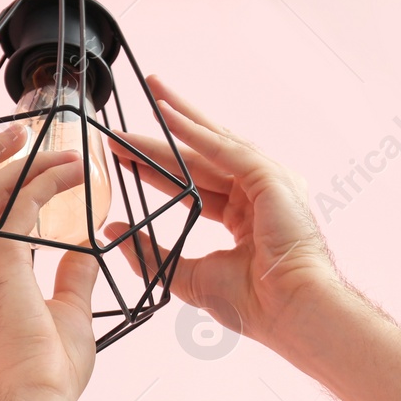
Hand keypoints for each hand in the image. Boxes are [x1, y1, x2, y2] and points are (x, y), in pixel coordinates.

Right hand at [0, 122, 101, 400]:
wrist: (36, 397)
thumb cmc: (46, 372)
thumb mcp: (67, 314)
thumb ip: (72, 276)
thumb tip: (87, 250)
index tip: (16, 163)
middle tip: (20, 135)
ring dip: (15, 158)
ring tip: (46, 142)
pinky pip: (17, 200)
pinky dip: (44, 178)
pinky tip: (72, 171)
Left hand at [101, 76, 345, 352]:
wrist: (288, 310)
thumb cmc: (254, 304)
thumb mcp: (189, 275)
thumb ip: (152, 253)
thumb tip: (112, 233)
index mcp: (247, 219)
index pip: (196, 185)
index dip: (160, 171)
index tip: (127, 157)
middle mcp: (259, 195)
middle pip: (204, 156)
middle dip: (167, 134)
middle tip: (133, 116)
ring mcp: (268, 183)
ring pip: (213, 144)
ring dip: (178, 119)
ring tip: (150, 90)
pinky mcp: (270, 177)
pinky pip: (224, 148)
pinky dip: (194, 130)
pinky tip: (166, 113)